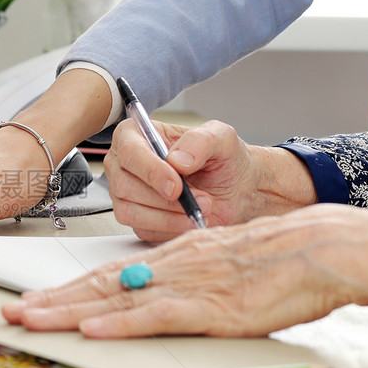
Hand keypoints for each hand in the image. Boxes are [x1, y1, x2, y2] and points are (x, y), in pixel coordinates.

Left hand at [2, 205, 367, 337]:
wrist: (322, 247)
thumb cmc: (279, 255)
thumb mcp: (222, 258)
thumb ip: (187, 272)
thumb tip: (155, 288)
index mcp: (174, 255)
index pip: (110, 273)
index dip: (69, 289)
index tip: (37, 299)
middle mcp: (170, 267)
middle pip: (100, 285)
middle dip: (53, 300)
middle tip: (14, 310)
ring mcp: (188, 285)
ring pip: (117, 298)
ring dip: (70, 311)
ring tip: (32, 318)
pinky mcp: (211, 306)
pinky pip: (157, 315)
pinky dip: (121, 323)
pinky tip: (93, 328)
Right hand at [104, 118, 316, 241]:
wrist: (245, 195)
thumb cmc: (233, 164)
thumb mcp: (226, 140)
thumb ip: (203, 141)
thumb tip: (176, 155)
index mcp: (141, 136)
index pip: (127, 150)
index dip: (149, 169)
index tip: (177, 183)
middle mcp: (130, 164)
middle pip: (122, 184)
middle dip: (162, 197)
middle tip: (195, 200)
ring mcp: (131, 194)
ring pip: (129, 209)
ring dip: (167, 216)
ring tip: (199, 210)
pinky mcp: (140, 220)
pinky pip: (141, 230)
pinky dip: (169, 230)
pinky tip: (192, 222)